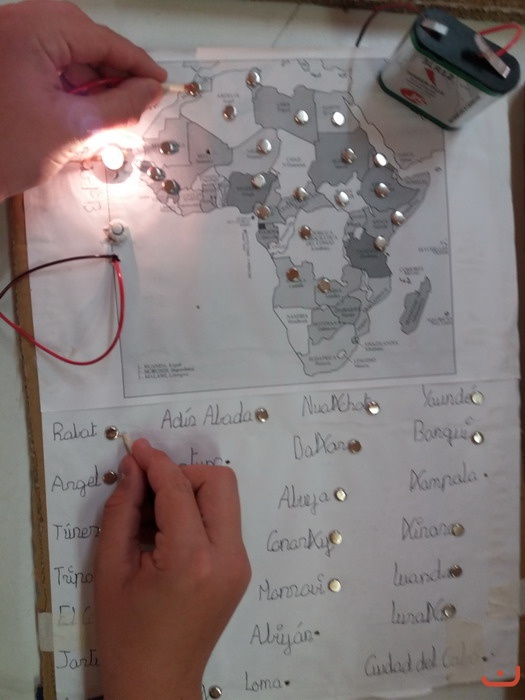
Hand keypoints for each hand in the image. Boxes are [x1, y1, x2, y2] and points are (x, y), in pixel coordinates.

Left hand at [0, 1, 166, 199]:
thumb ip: (121, 106)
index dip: (134, 61)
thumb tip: (150, 91)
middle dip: (110, 66)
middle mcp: (11, 24)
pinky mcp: (0, 58)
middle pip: (79, 34)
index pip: (97, 37)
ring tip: (110, 107)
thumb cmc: (6, 153)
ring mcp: (2, 39)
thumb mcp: (76, 129)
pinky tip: (83, 105)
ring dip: (90, 74)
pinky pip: (43, 56)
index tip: (158, 81)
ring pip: (62, 45)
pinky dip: (67, 78)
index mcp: (28, 32)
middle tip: (137, 93)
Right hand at [94, 439, 250, 699]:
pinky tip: (168, 534)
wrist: (157, 683)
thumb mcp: (109, 569)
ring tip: (153, 516)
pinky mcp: (240, 569)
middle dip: (182, 474)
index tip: (136, 449)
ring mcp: (239, 564)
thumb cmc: (126, 633)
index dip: (156, 462)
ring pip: (224, 498)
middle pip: (218, 482)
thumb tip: (132, 466)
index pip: (179, 488)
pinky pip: (223, 521)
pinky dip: (197, 513)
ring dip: (190, 492)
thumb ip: (121, 510)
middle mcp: (227, 556)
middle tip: (148, 490)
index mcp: (191, 559)